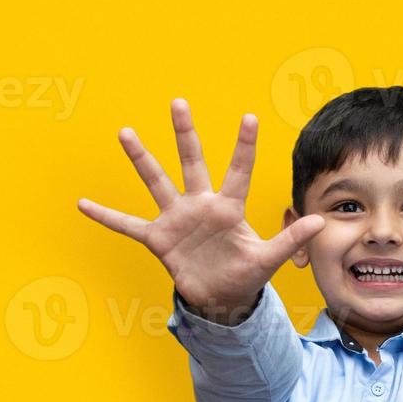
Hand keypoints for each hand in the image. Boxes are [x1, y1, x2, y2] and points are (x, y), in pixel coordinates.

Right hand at [77, 99, 324, 322]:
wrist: (221, 299)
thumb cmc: (246, 275)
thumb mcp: (269, 259)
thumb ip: (290, 239)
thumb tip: (319, 220)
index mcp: (229, 208)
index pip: (239, 171)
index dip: (244, 147)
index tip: (249, 117)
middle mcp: (201, 205)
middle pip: (192, 162)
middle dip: (185, 133)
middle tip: (178, 102)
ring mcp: (177, 220)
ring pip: (157, 182)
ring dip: (142, 159)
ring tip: (125, 132)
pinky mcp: (159, 239)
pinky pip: (128, 225)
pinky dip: (106, 216)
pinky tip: (82, 203)